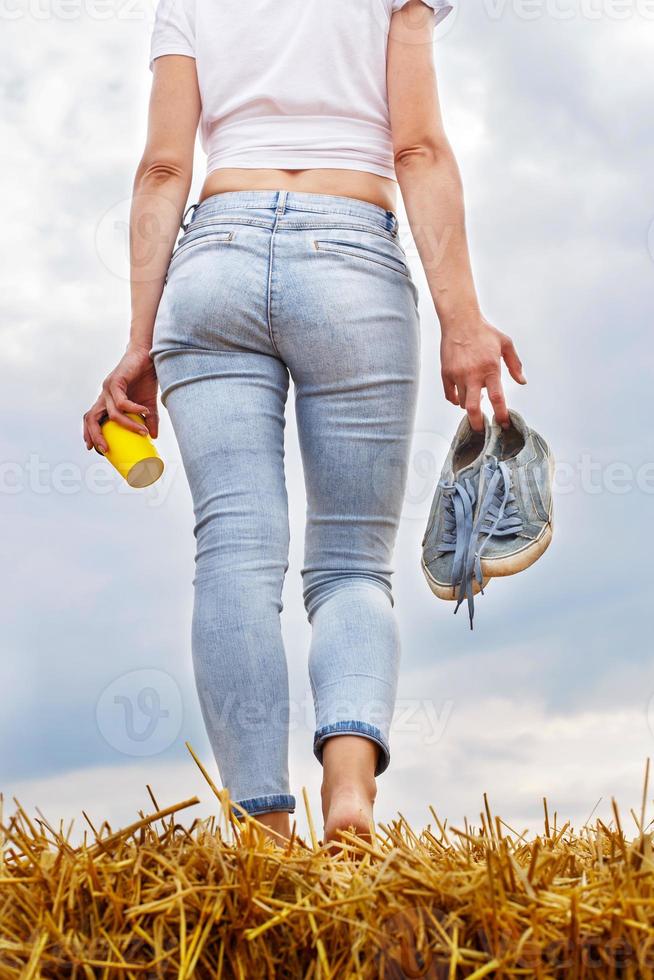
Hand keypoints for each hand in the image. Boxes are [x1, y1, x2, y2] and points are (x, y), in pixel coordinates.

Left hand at [83, 344, 159, 453]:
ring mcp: (108, 388)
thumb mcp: (148, 404)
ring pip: (112, 412)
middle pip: (91, 417)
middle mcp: (104, 396)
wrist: (147, 355)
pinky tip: (144, 411)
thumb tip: (153, 437)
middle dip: (95, 435)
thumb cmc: (145, 378)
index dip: (90, 433)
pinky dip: (133, 409)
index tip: (96, 449)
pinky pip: (122, 401)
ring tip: (142, 432)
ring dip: (127, 425)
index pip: (92, 419)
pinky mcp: (116, 380)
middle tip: (105, 449)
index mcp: (107, 401)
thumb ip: (149, 420)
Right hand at [440, 315, 525, 431]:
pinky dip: (456, 399)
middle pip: (473, 408)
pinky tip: (462, 395)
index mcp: (490, 368)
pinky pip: (450, 395)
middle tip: (482, 430)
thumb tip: (522, 381)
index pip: (497, 398)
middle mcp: (473, 374)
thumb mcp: (506, 344)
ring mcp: (457, 375)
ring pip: (462, 403)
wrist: (460, 320)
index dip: (501, 414)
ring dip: (469, 406)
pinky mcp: (446, 373)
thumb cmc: (484, 331)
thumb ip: (515, 364)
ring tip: (475, 399)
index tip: (504, 424)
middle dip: (478, 423)